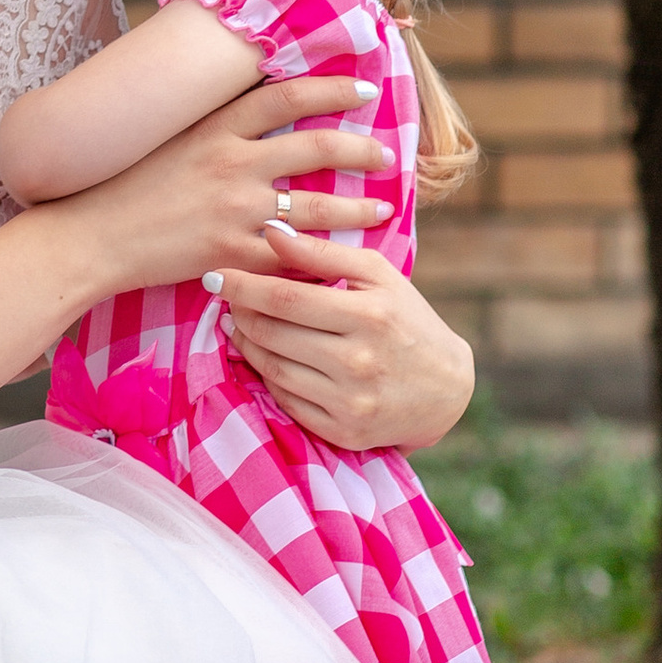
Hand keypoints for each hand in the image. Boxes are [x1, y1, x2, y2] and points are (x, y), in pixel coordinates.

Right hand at [68, 78, 393, 307]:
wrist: (90, 236)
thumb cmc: (119, 185)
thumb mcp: (164, 137)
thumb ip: (207, 122)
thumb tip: (242, 104)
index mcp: (214, 127)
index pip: (285, 97)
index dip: (330, 91)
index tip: (361, 92)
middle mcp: (232, 163)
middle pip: (315, 148)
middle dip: (359, 150)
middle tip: (386, 154)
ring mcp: (234, 210)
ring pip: (316, 207)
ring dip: (356, 207)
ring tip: (382, 208)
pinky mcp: (232, 253)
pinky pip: (290, 256)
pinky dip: (321, 257)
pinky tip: (343, 259)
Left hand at [218, 230, 475, 453]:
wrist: (446, 389)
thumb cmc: (407, 319)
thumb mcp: (377, 275)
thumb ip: (323, 252)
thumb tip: (270, 230)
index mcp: (369, 316)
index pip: (286, 298)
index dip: (243, 285)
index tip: (215, 274)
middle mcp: (358, 362)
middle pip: (273, 334)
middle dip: (241, 313)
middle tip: (229, 298)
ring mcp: (349, 401)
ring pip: (272, 369)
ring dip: (247, 344)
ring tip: (242, 324)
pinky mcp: (342, 432)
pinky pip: (285, 400)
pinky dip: (267, 376)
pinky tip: (266, 356)